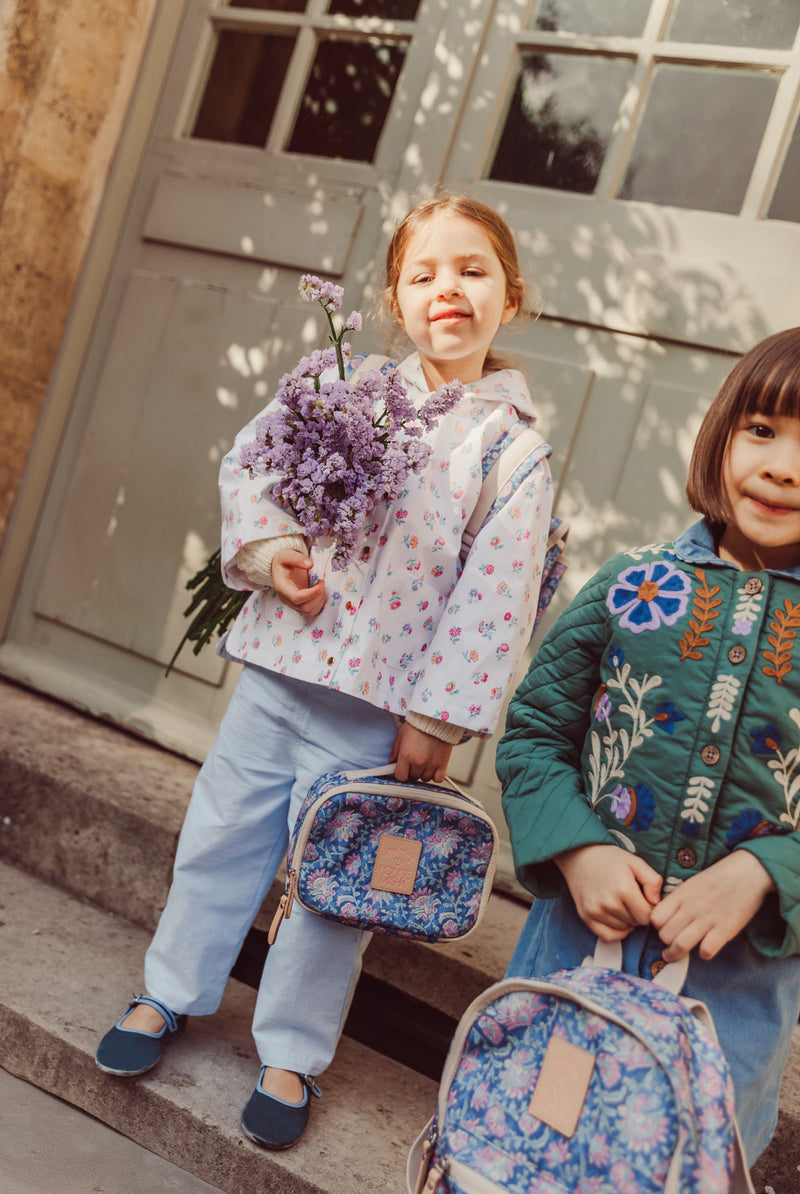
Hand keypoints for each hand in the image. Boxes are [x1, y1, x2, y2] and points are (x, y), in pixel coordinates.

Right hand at [272, 549, 325, 616]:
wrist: (280, 567)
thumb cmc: (282, 561)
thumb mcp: (286, 554)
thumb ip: (297, 558)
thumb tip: (310, 565)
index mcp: (282, 587)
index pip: (296, 598)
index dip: (310, 594)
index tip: (320, 583)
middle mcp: (286, 598)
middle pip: (304, 607)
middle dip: (317, 596)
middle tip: (322, 582)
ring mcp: (293, 603)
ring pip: (309, 611)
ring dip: (319, 600)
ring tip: (321, 586)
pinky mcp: (300, 605)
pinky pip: (311, 611)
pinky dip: (319, 604)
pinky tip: (320, 592)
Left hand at [390, 721, 452, 783]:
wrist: (436, 719)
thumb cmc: (419, 724)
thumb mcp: (401, 734)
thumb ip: (395, 750)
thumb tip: (392, 761)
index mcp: (406, 756)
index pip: (401, 777)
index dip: (401, 774)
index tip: (404, 771)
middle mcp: (418, 762)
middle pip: (413, 777)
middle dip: (412, 771)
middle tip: (415, 762)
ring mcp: (431, 764)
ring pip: (425, 778)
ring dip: (424, 773)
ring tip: (425, 763)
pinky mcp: (442, 763)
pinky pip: (438, 779)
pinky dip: (436, 776)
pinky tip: (434, 768)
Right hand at [554, 844, 661, 941]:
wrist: (579, 856)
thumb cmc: (609, 858)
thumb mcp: (635, 862)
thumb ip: (652, 880)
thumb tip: (657, 902)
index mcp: (624, 889)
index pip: (647, 916)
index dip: (649, 909)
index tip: (644, 899)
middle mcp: (609, 903)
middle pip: (636, 923)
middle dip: (638, 913)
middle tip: (631, 898)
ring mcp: (596, 911)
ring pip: (623, 929)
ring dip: (627, 921)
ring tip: (621, 904)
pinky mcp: (586, 917)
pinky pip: (608, 936)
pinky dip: (616, 932)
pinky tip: (617, 919)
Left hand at [650, 851, 774, 961]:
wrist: (748, 871)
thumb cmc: (719, 878)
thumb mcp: (692, 883)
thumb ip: (678, 899)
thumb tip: (665, 916)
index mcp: (681, 894)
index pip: (656, 918)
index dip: (657, 926)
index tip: (663, 928)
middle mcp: (691, 907)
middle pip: (665, 935)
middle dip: (665, 941)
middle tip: (670, 942)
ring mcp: (707, 919)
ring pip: (680, 945)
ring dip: (675, 954)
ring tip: (673, 956)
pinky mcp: (725, 929)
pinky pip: (706, 950)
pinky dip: (704, 953)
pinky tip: (706, 948)